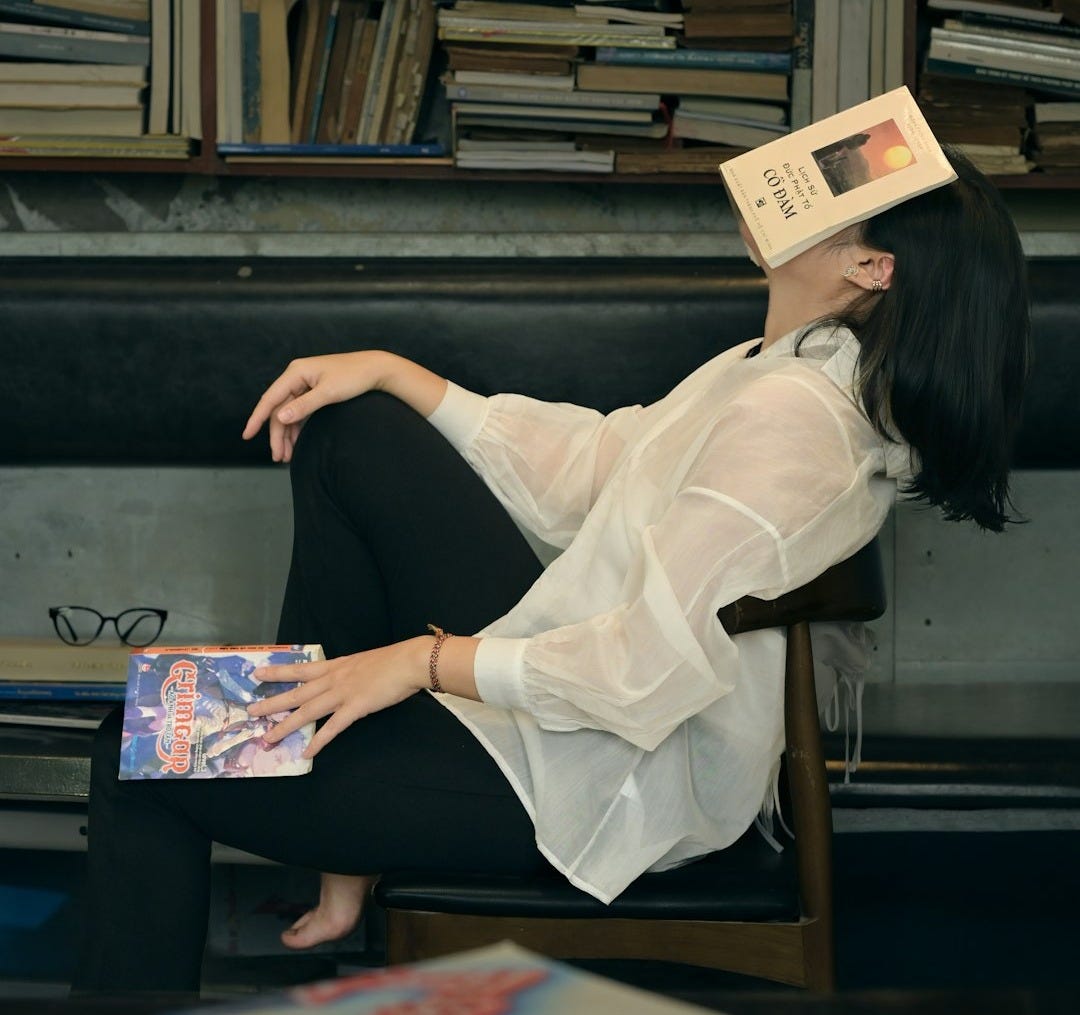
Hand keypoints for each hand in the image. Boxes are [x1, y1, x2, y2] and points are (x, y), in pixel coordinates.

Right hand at [242, 351, 390, 462]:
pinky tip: (295, 443)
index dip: (257, 418)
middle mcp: (296, 376)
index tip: (246, 435)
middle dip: (277, 434)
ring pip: (288, 412)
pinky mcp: (313, 390)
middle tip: (279, 458)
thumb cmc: (354, 377)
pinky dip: (296, 427)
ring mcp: (305, 383)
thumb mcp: (328, 393)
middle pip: (278, 409)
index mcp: (296, 372)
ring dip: (286, 434)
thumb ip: (303, 406)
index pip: (270, 399)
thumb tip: (279, 418)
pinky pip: (299, 411)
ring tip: (286, 456)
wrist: (376, 369)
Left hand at [248, 639, 427, 757]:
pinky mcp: (356, 707)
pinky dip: (319, 741)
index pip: (301, 669)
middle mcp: (333, 679)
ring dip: (286, 726)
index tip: (258, 673)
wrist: (409, 661)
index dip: (278, 672)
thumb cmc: (392, 660)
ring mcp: (343, 693)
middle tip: (251, 712)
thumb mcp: (364, 661)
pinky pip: (333, 728)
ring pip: (308, 711)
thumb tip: (346, 679)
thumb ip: (351, 671)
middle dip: (272, 703)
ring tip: (269, 738)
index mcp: (336, 666)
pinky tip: (307, 753)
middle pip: (297, 693)